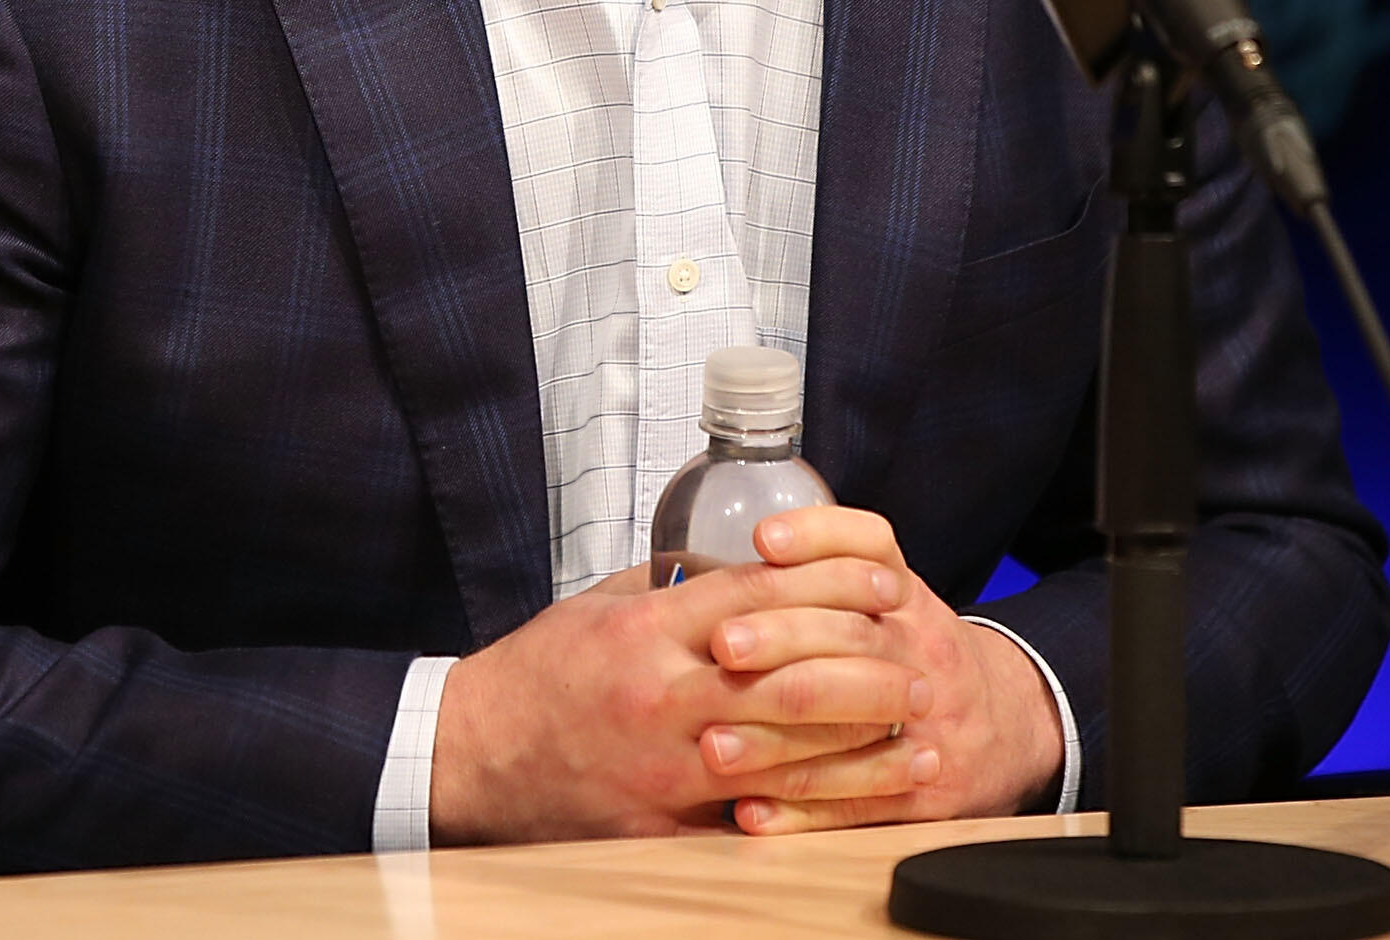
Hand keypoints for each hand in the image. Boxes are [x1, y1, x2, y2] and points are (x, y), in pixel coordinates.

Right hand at [427, 546, 928, 843]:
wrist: (472, 753)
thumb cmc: (537, 676)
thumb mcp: (601, 604)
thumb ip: (674, 584)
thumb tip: (743, 563)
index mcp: (647, 629)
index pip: (762, 594)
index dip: (834, 583)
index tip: (885, 578)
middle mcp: (661, 696)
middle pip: (790, 678)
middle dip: (867, 669)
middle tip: (917, 662)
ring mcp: (662, 767)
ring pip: (785, 755)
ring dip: (861, 744)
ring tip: (914, 732)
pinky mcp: (659, 826)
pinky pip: (749, 821)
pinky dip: (812, 811)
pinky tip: (856, 800)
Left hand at [702, 507, 1066, 833]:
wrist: (1011, 723)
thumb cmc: (918, 652)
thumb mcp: (894, 593)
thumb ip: (830, 563)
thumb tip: (753, 542)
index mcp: (907, 599)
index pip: (871, 549)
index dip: (817, 538)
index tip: (764, 542)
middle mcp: (922, 653)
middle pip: (855, 638)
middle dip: (782, 640)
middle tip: (723, 646)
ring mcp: (929, 727)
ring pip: (851, 730)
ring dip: (775, 740)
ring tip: (715, 744)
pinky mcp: (926, 795)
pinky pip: (860, 806)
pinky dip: (800, 812)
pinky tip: (751, 811)